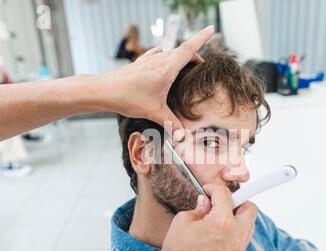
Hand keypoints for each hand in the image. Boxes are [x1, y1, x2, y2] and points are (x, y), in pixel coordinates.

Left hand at [92, 25, 214, 136]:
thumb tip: (183, 137)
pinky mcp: (139, 64)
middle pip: (182, 51)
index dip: (202, 38)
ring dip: (180, 55)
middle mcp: (159, 60)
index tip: (212, 28)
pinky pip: (156, 54)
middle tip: (203, 63)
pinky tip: (161, 55)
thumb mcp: (154, 112)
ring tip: (186, 63)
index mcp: (167, 67)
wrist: (104, 90)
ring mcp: (148, 60)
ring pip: (169, 52)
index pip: (189, 48)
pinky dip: (164, 55)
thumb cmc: (128, 98)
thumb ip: (171, 123)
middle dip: (194, 53)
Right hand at [136, 184, 256, 250]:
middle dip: (235, 201)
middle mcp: (236, 234)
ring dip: (238, 215)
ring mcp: (238, 247)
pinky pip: (244, 236)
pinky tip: (219, 231)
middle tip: (219, 203)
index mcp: (222, 222)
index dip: (214, 188)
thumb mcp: (183, 221)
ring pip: (249, 222)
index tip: (207, 190)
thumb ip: (199, 208)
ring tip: (219, 217)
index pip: (225, 194)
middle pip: (249, 207)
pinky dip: (236, 228)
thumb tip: (206, 202)